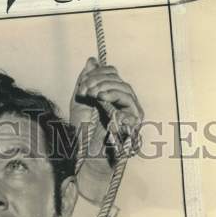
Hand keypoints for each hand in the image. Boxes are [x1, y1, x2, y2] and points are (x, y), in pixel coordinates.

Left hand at [70, 57, 144, 201]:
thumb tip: (92, 59)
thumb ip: (86, 81)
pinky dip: (114, 96)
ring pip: (123, 87)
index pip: (110, 74)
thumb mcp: (80, 102)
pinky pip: (128, 101)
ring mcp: (130, 110)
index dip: (96, 75)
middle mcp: (122, 101)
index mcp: (110, 95)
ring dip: (105, 87)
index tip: (82, 88)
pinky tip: (101, 98)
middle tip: (85, 90)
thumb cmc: (82, 134)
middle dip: (99, 81)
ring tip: (91, 94)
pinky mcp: (135, 120)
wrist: (86, 156)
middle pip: (117, 79)